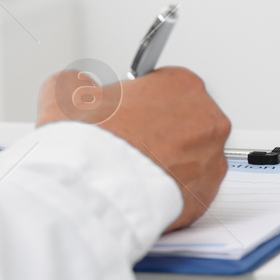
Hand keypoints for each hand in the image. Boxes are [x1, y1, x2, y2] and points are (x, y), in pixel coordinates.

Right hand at [37, 66, 230, 230]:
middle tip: (132, 142)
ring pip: (193, 157)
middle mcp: (209, 122)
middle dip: (162, 131)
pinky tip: (146, 190)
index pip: (169, 86)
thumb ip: (80, 84)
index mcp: (184, 86)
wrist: (97, 193)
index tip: (131, 111)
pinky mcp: (208, 195)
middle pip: (187, 121)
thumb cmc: (90, 144)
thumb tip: (79, 88)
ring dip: (169, 160)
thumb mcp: (66, 93)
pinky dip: (172, 189)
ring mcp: (212, 161)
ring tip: (135, 170)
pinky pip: (191, 189)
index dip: (145, 100)